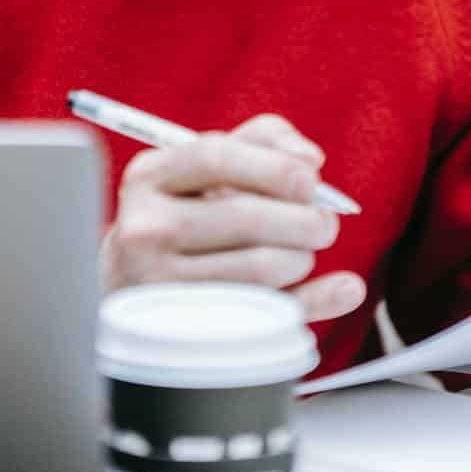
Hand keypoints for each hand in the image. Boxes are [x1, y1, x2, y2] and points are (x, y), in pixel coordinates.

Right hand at [101, 113, 366, 321]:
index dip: (273, 167)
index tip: (311, 181)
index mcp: (149, 176)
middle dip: (305, 220)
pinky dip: (313, 300)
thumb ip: (264, 141)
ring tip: (300, 254)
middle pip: (246, 218)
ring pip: (260, 268)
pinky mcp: (185, 329)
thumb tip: (310, 159)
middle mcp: (144, 228)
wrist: (131, 283)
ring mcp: (158, 283)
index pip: (214, 158)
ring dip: (301, 258)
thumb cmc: (186, 212)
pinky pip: (266, 314)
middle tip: (323, 223)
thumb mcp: (209, 168)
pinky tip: (339, 288)